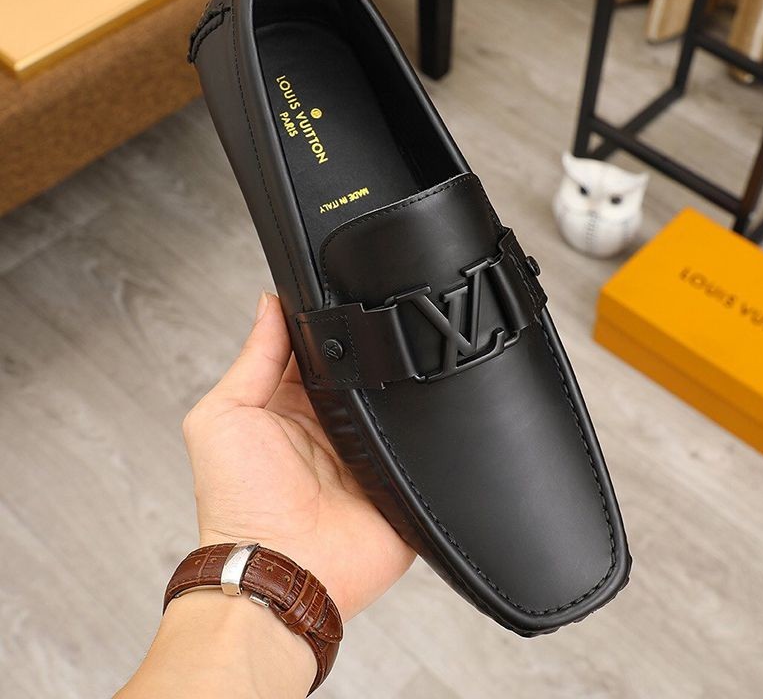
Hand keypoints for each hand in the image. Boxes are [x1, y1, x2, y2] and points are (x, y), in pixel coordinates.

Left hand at [182, 292, 414, 620]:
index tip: (344, 294)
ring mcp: (369, 454)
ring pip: (396, 404)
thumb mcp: (224, 416)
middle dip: (373, 351)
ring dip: (400, 388)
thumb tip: (269, 304)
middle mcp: (332, 428)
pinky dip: (429, 427)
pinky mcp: (400, 481)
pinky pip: (423, 445)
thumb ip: (254, 360)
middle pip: (362, 373)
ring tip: (405, 368)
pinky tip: (434, 406)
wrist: (282, 572)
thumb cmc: (238, 503)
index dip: (329, 326)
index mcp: (292, 407)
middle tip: (382, 328)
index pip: (318, 352)